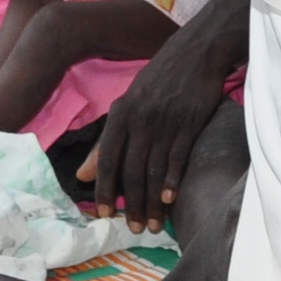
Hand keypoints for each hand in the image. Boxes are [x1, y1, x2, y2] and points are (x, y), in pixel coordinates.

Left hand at [77, 16, 230, 229]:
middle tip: (134, 229)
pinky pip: (178, 157)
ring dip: (153, 202)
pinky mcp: (190, 122)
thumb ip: (107, 140)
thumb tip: (82, 175)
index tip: (105, 215)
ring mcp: (166, 121)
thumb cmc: (160, 79)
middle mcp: (140, 119)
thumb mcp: (129, 103)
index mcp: (121, 113)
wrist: (198, 51)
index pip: (108, 158)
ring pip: (154, 170)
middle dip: (132, 204)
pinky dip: (173, 180)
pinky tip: (170, 199)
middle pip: (132, 170)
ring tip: (154, 225)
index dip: (105, 189)